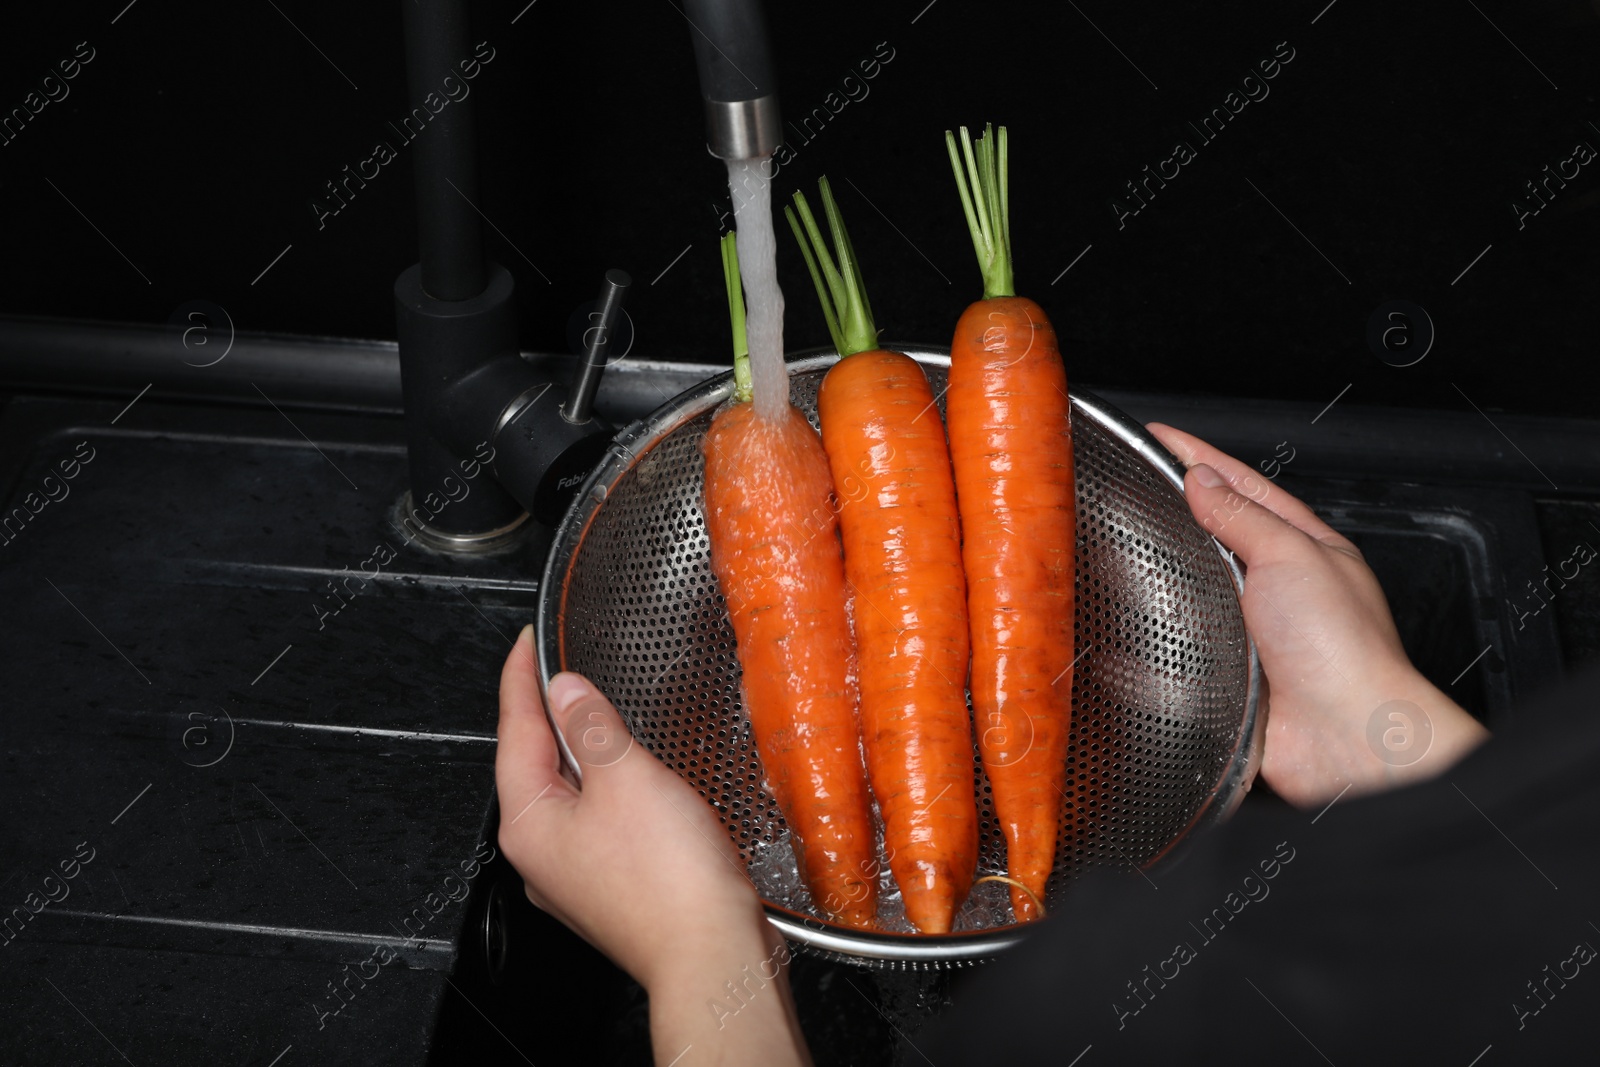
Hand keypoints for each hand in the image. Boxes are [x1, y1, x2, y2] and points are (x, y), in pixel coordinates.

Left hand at [495, 625, 811, 1064]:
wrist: (712, 954)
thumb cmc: (668, 879)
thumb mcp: (625, 776)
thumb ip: (590, 725)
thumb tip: (563, 690)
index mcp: (529, 823)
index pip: (514, 731)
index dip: (519, 679)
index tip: (524, 642)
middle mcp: (542, 855)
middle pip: (535, 765)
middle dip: (548, 715)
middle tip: (559, 668)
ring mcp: (576, 877)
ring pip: (571, 796)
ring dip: (585, 753)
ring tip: (599, 712)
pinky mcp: (614, 889)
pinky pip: (601, 823)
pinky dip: (613, 790)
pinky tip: (637, 779)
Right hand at [1146, 424, 1488, 806]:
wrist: (1345, 735)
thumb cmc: (1344, 650)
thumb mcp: (1293, 556)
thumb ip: (1243, 516)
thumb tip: (1203, 480)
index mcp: (1305, 548)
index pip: (1243, 486)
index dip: (1200, 458)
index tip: (1160, 437)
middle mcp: (1279, 588)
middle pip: (1217, 534)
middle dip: (1178, 509)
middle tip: (1133, 484)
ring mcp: (1251, 632)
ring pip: (1195, 589)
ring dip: (1166, 573)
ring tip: (1126, 547)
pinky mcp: (1227, 673)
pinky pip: (1180, 646)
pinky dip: (1155, 637)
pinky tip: (1131, 628)